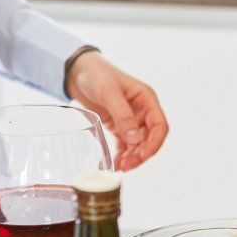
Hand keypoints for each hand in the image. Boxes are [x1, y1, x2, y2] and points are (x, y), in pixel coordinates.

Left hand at [66, 52, 168, 170]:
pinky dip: (120, 154)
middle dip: (140, 154)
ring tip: (118, 166)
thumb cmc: (96, 74)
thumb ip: (123, 115)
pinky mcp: (118, 124)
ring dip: (131, 156)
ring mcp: (130, 118)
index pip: (160, 126)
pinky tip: (113, 162)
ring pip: (137, 144)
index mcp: (147, 99)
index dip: (154, 143)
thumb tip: (135, 140)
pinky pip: (124, 143)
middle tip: (125, 166)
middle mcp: (142, 110)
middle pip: (149, 138)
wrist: (77, 70)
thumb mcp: (109, 93)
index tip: (142, 156)